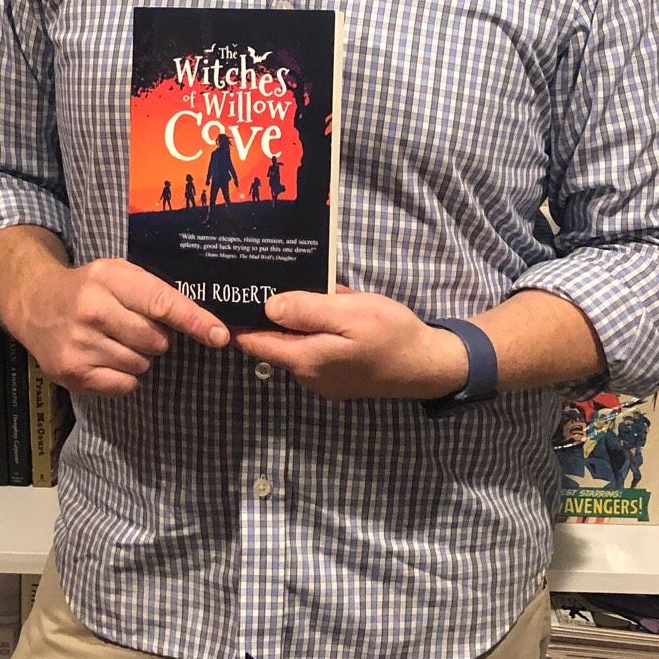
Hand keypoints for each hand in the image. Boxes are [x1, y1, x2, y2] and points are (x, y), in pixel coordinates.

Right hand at [18, 257, 229, 397]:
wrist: (34, 302)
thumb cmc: (88, 288)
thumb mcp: (118, 274)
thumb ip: (155, 293)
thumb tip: (206, 326)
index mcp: (108, 278)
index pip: (161, 303)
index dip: (194, 321)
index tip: (219, 335)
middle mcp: (92, 310)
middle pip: (155, 341)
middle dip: (155, 338)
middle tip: (133, 327)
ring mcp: (79, 344)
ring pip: (140, 365)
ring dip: (138, 357)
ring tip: (114, 341)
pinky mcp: (72, 372)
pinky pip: (124, 385)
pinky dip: (123, 377)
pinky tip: (105, 358)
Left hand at [233, 287, 469, 401]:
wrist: (430, 365)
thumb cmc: (391, 334)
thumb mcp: (349, 312)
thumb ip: (307, 310)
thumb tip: (267, 306)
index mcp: (304, 359)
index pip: (254, 342)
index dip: (239, 320)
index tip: (227, 294)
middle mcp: (308, 376)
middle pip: (275, 342)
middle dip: (272, 314)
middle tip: (266, 278)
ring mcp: (324, 381)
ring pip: (298, 344)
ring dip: (300, 320)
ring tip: (305, 288)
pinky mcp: (340, 378)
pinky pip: (317, 349)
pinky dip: (318, 330)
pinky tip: (333, 308)